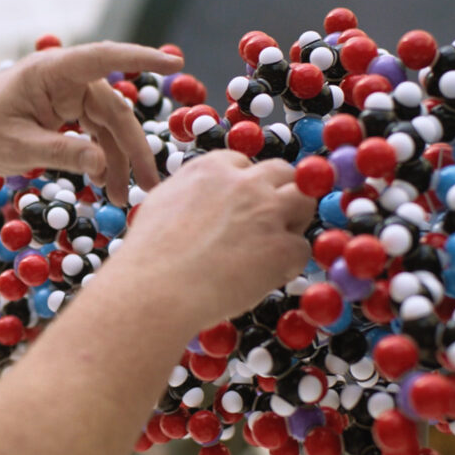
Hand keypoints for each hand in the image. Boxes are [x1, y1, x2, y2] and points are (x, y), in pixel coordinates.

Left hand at [0, 42, 182, 204]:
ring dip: (118, 160)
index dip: (141, 58)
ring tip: (123, 196)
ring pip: (109, 126)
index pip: (104, 57)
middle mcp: (66, 77)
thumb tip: (102, 164)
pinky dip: (102, 157)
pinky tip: (104, 182)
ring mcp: (68, 93)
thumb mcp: (18, 148)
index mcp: (52, 72)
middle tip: (152, 184)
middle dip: (133, 149)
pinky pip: (96, 132)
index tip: (175, 61)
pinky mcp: (68, 109)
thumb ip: (61, 153)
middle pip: (113, 110)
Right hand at [110, 153, 315, 328]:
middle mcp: (245, 183)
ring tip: (273, 247)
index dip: (248, 186)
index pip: (247, 164)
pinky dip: (288, 264)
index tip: (243, 205)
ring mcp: (268, 212)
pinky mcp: (283, 247)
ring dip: (295, 221)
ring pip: (305, 201)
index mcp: (212, 168)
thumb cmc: (149, 256)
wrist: (156, 290)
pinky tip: (264, 278)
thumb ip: (194, 192)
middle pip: (285, 173)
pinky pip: (302, 249)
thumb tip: (206, 199)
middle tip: (270, 222)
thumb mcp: (163, 203)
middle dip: (281, 194)